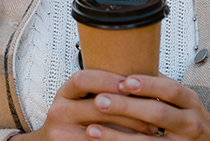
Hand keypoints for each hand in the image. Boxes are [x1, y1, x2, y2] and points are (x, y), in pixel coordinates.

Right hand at [12, 70, 157, 140]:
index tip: (130, 83)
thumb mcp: (81, 100)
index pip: (82, 79)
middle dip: (127, 108)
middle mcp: (58, 112)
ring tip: (152, 128)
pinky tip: (135, 139)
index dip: (107, 79)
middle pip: (95, 106)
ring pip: (100, 130)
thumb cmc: (76, 120)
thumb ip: (100, 89)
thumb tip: (141, 75)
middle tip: (152, 109)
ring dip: (130, 129)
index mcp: (64, 93)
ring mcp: (61, 134)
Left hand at [80, 75, 209, 140]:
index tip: (124, 81)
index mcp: (190, 101)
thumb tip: (126, 60)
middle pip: (157, 113)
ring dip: (118, 136)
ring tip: (92, 130)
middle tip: (99, 101)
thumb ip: (159, 84)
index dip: (148, 84)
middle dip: (126, 107)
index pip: (170, 90)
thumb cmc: (189, 117)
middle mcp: (189, 123)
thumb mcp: (182, 99)